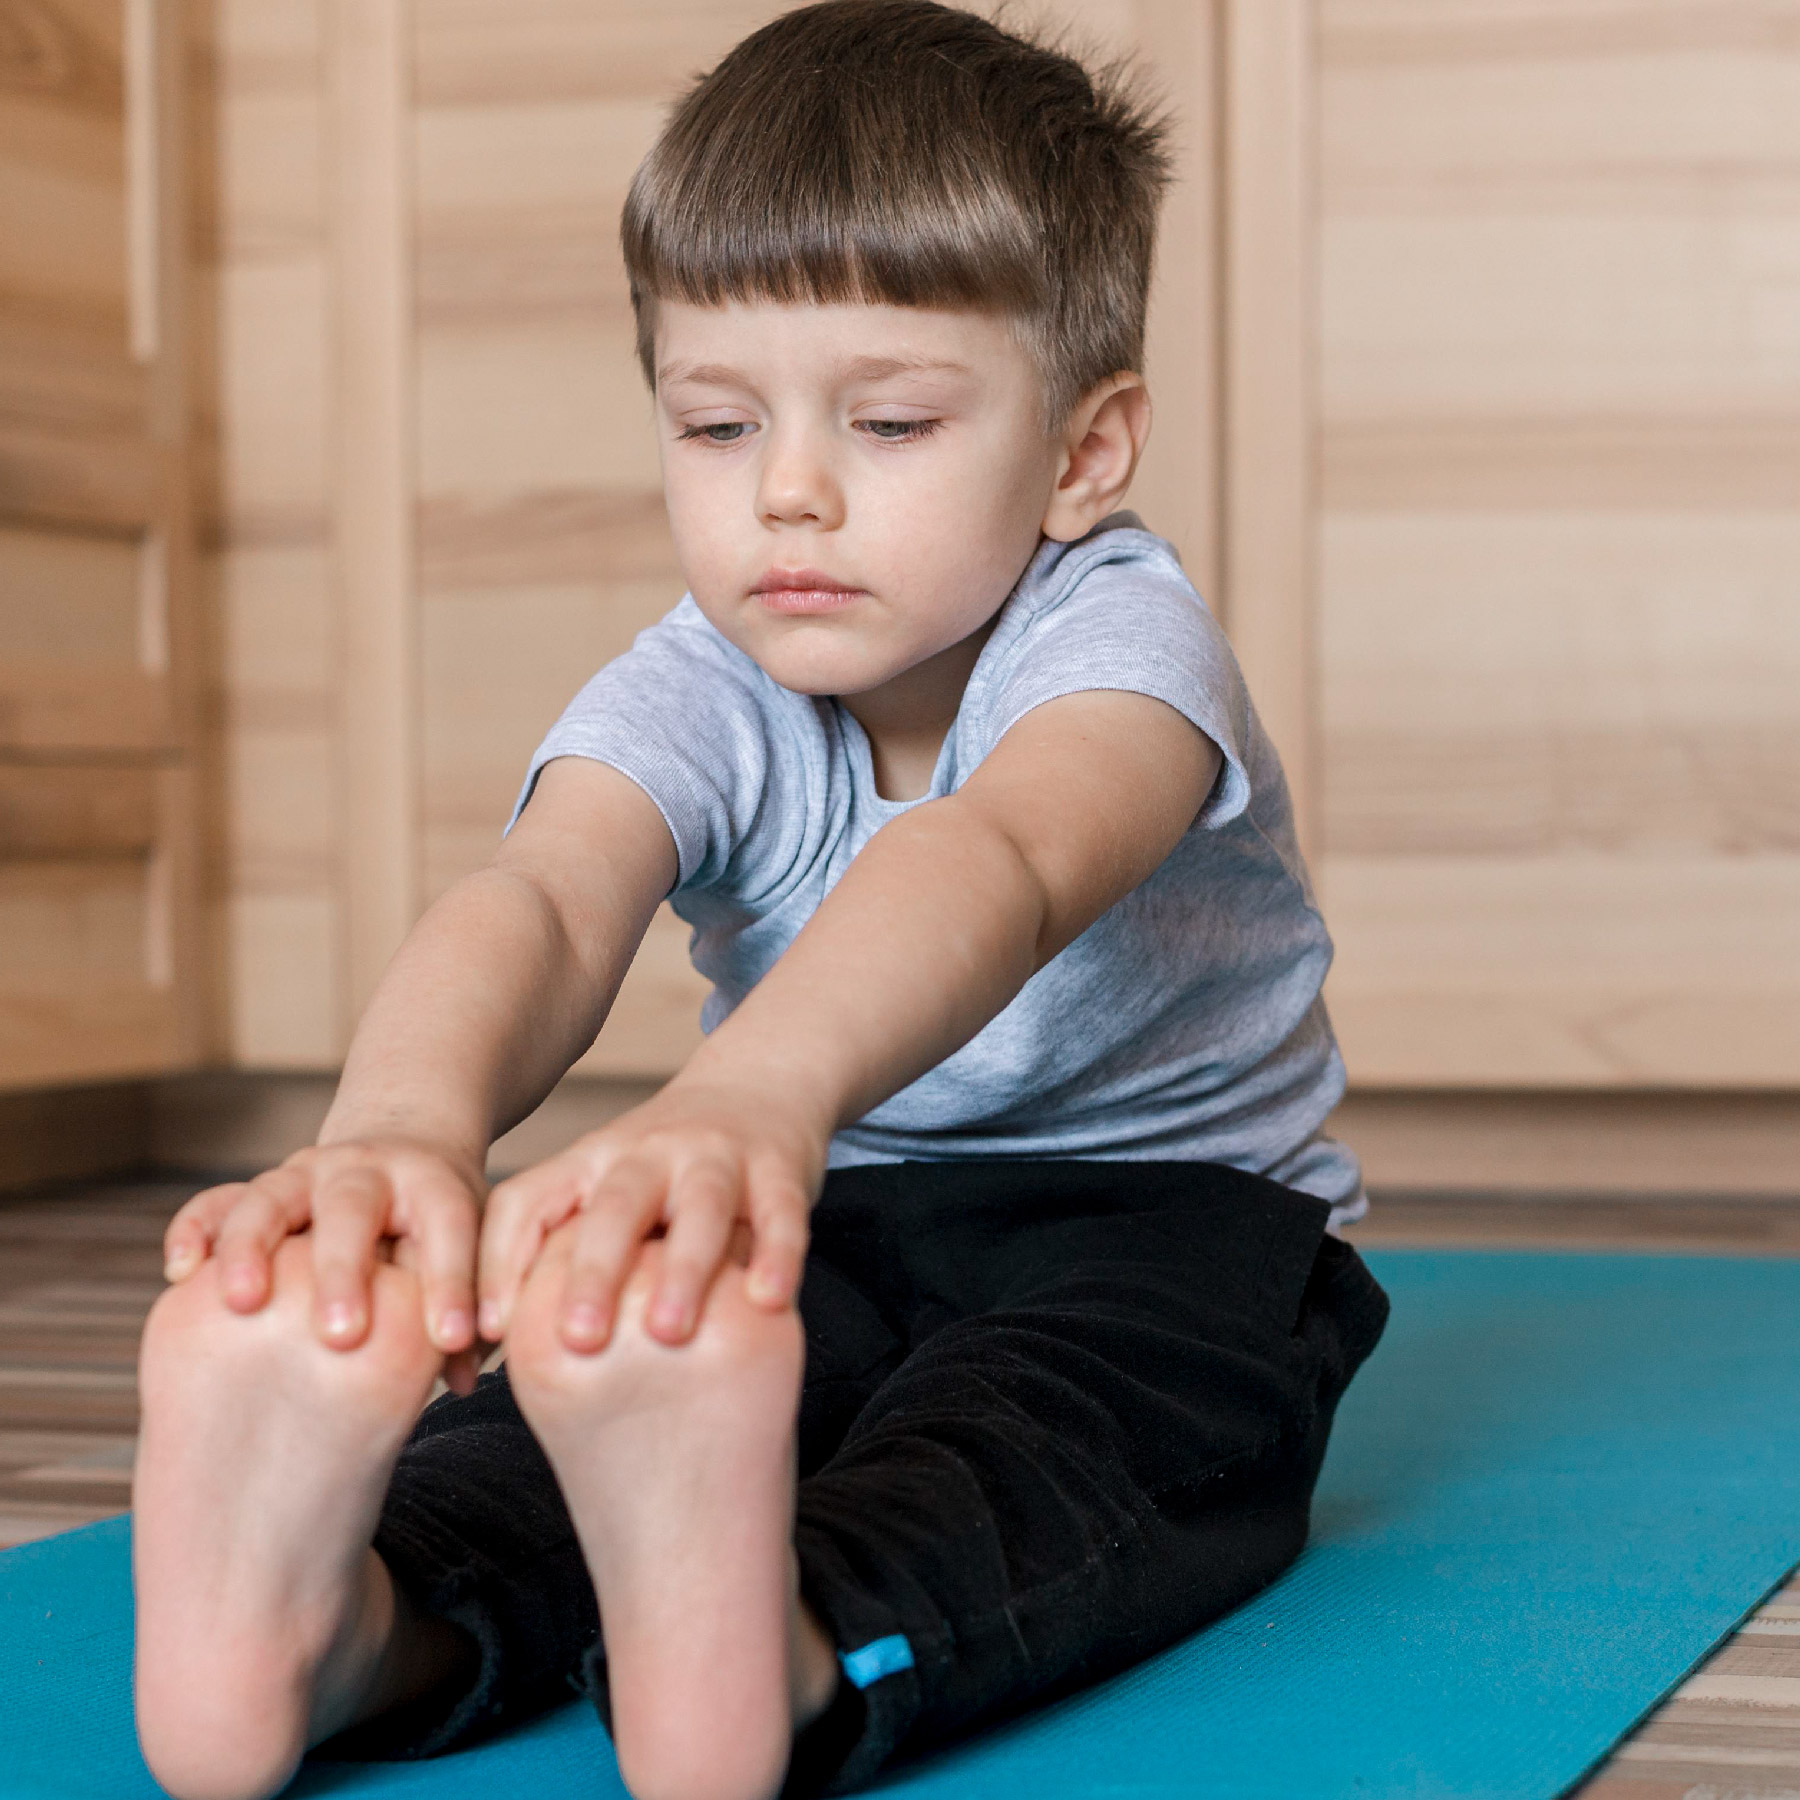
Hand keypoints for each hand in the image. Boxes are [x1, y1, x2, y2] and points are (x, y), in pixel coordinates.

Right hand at [161, 1141, 487, 1375]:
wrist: (402, 1150)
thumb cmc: (440, 1225)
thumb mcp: (471, 1250)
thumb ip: (468, 1311)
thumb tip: (468, 1379)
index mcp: (432, 1186)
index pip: (448, 1229)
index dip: (451, 1284)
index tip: (453, 1342)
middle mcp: (365, 1171)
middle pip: (352, 1210)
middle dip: (344, 1272)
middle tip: (341, 1337)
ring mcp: (307, 1175)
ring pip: (272, 1199)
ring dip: (254, 1249)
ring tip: (244, 1303)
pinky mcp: (260, 1189)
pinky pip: (217, 1202)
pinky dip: (196, 1230)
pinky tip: (182, 1275)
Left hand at [478, 1079, 823, 1351]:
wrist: (760, 1085)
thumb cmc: (663, 1171)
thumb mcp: (601, 1191)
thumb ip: (553, 1256)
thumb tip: (476, 1357)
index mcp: (589, 1162)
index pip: (527, 1204)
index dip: (499, 1265)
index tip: (483, 1336)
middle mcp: (648, 1152)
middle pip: (613, 1207)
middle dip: (592, 1274)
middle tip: (577, 1341)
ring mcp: (716, 1155)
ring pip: (698, 1206)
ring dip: (683, 1269)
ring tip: (668, 1333)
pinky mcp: (779, 1167)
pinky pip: (780, 1212)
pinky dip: (777, 1255)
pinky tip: (767, 1302)